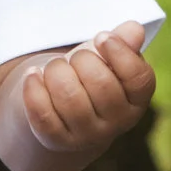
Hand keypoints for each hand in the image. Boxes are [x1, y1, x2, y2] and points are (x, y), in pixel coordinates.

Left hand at [14, 21, 153, 155]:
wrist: (62, 107)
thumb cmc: (89, 74)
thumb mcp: (106, 56)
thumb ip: (122, 42)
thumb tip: (133, 30)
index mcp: (137, 100)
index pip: (138, 78)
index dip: (120, 53)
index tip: (101, 36)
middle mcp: (118, 123)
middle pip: (101, 84)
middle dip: (82, 59)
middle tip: (73, 58)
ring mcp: (88, 136)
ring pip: (70, 98)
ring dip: (56, 71)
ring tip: (54, 67)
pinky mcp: (57, 141)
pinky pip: (44, 114)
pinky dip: (34, 88)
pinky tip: (32, 75)